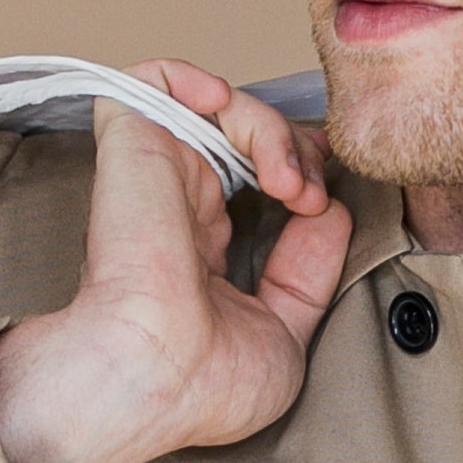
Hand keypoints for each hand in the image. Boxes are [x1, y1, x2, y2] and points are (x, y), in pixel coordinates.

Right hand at [0, 60, 353, 462]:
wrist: (156, 378)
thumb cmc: (202, 385)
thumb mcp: (284, 335)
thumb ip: (308, 272)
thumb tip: (329, 211)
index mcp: (199, 251)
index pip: (254, 183)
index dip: (300, 172)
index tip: (322, 202)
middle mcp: (176, 209)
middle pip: (249, 141)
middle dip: (299, 151)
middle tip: (311, 195)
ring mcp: (155, 176)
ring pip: (221, 110)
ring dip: (272, 130)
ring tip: (288, 180)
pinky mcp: (133, 145)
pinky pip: (157, 78)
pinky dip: (197, 77)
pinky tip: (227, 112)